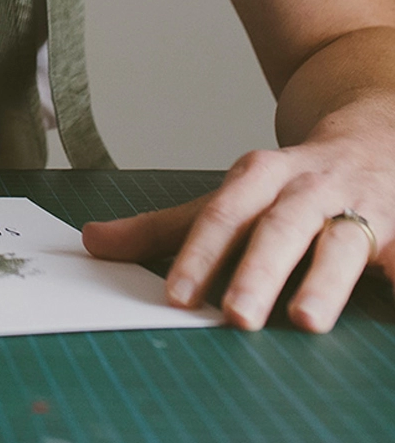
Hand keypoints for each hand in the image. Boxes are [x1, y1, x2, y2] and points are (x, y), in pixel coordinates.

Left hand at [82, 138, 393, 332]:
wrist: (373, 135)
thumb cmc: (291, 183)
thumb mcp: (231, 197)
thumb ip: (167, 227)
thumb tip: (91, 242)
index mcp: (260, 177)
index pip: (223, 214)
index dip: (199, 253)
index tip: (176, 294)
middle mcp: (307, 187)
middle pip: (280, 227)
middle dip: (258, 270)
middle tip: (235, 315)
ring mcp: (358, 207)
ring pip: (341, 243)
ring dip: (324, 280)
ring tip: (305, 320)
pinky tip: (391, 300)